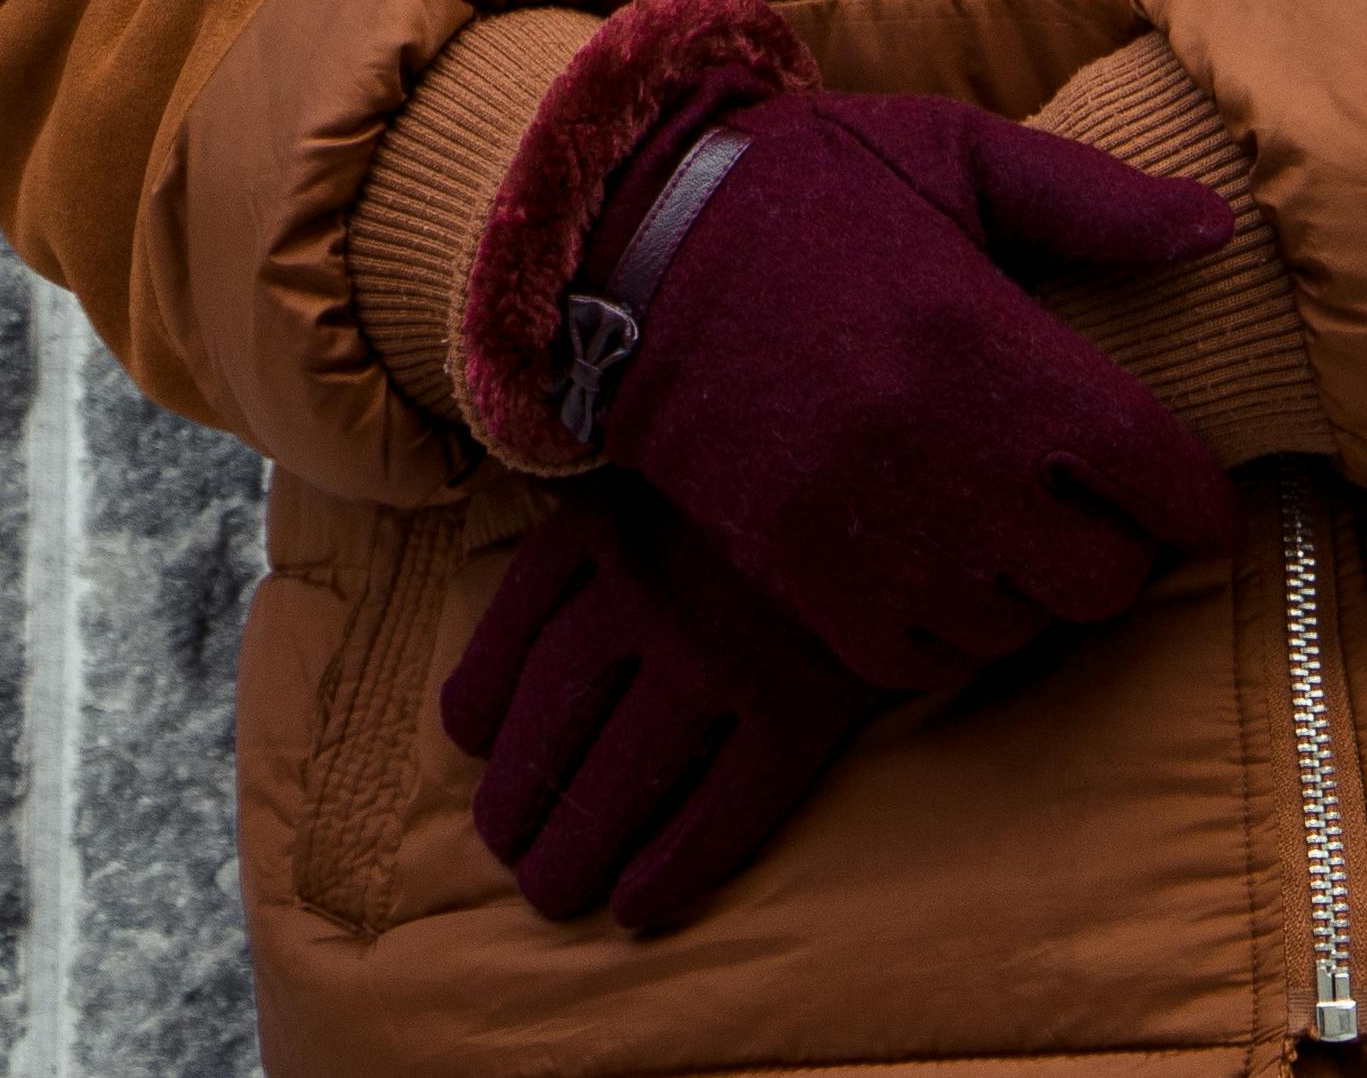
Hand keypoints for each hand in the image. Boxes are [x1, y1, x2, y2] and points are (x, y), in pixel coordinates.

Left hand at [443, 479, 882, 929]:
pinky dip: (675, 868)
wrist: (894, 469)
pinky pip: (723, 810)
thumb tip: (520, 590)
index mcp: (608, 523)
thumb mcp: (665, 458)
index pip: (516, 634)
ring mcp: (725, 655)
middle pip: (557, 718)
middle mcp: (651, 591)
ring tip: (556, 895)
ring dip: (578, 852)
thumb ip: (596, 505)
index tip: (472, 744)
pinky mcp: (798, 707)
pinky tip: (638, 908)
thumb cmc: (764, 471)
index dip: (482, 704)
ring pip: (626, 778)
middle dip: (518, 800)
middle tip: (509, 847)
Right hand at [591, 90, 1238, 689]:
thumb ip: (1089, 200)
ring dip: (1033, 592)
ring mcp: (870, 531)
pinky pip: (922, 661)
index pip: (1144, 464)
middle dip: (1119, 551)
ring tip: (1013, 532)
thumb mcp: (953, 155)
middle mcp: (941, 453)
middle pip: (1097, 577)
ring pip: (1015, 629)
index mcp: (987, 342)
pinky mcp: (803, 581)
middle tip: (1099, 512)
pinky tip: (943, 567)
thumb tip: (1214, 229)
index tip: (1207, 509)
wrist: (641, 246)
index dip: (1196, 500)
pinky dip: (950, 631)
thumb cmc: (816, 189)